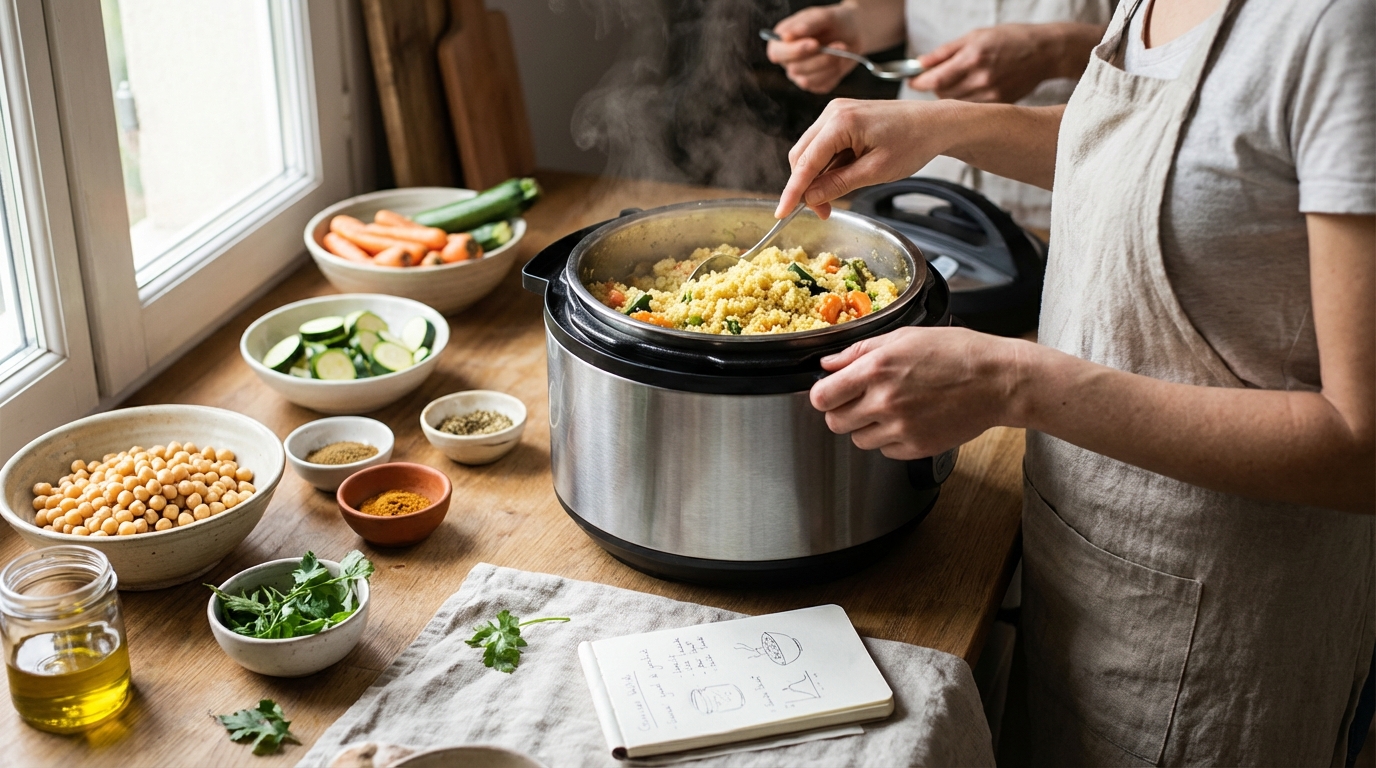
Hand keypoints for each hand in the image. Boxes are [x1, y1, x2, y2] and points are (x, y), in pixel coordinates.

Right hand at [766, 4, 863, 93]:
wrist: (853, 32)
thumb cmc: (834, 21)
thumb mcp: (823, 16)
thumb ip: (807, 24)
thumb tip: (787, 36)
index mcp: (781, 41)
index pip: (777, 53)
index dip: (794, 51)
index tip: (815, 44)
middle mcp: (787, 61)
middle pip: (794, 68)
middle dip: (819, 58)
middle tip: (840, 45)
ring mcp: (800, 75)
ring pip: (807, 80)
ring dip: (829, 65)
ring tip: (842, 49)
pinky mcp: (816, 85)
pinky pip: (822, 85)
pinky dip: (835, 73)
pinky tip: (840, 59)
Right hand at [777, 98, 959, 217]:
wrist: (936, 123)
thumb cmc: (913, 142)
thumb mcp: (876, 171)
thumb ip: (839, 184)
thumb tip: (811, 198)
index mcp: (841, 121)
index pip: (806, 162)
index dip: (793, 191)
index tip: (782, 213)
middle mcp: (833, 112)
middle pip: (802, 156)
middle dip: (806, 186)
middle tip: (823, 212)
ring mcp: (836, 112)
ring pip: (810, 152)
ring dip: (817, 178)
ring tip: (835, 198)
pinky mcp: (842, 117)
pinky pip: (823, 145)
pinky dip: (827, 166)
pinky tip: (842, 178)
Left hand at [809, 327, 1024, 459]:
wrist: (997, 380)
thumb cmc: (957, 352)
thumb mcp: (904, 337)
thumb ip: (859, 352)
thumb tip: (828, 364)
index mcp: (876, 369)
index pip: (822, 396)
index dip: (823, 395)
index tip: (830, 393)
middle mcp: (884, 401)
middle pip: (834, 422)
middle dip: (842, 412)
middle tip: (860, 401)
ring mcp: (900, 427)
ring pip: (858, 440)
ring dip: (866, 427)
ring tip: (891, 409)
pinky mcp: (917, 447)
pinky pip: (885, 451)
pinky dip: (890, 440)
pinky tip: (908, 421)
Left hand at [909, 24, 1063, 102]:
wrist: (1045, 51)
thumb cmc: (1010, 39)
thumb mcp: (976, 36)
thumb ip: (945, 52)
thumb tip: (920, 63)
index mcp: (972, 58)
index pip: (934, 80)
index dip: (919, 83)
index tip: (912, 81)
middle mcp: (981, 79)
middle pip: (942, 94)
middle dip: (935, 87)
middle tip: (937, 78)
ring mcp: (991, 95)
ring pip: (956, 104)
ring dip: (950, 95)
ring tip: (959, 81)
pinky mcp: (1000, 104)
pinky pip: (972, 108)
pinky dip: (966, 101)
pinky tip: (973, 89)